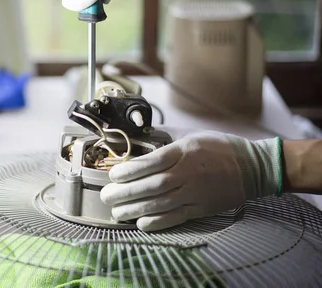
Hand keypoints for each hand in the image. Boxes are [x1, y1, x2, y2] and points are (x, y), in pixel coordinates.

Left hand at [100, 129, 281, 230]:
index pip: (151, 162)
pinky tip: (141, 224)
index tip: (113, 174)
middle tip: (107, 196)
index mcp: (184, 152)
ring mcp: (195, 192)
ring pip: (161, 203)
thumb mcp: (191, 135)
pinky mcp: (202, 208)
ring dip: (135, 209)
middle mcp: (188, 172)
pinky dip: (158, 222)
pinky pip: (176, 217)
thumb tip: (140, 137)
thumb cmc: (220, 148)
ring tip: (117, 213)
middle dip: (125, 192)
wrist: (253, 167)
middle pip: (151, 185)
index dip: (129, 170)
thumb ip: (166, 138)